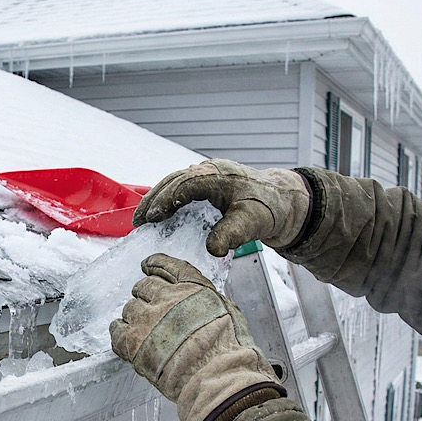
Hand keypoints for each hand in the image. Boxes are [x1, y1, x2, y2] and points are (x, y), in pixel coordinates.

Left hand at [110, 253, 280, 420]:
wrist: (218, 377)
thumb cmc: (230, 350)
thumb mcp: (228, 310)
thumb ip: (206, 299)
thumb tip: (195, 300)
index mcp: (191, 289)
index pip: (168, 267)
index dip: (155, 264)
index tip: (148, 265)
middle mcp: (167, 299)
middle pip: (144, 287)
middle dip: (145, 294)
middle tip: (149, 306)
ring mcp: (148, 321)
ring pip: (130, 308)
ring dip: (135, 315)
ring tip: (143, 328)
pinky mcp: (134, 344)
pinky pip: (117, 332)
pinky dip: (119, 333)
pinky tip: (124, 338)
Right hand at [133, 159, 310, 255]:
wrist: (284, 201)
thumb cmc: (269, 208)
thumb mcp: (252, 223)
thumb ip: (232, 234)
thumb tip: (212, 248)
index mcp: (217, 175)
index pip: (183, 184)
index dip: (165, 200)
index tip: (151, 217)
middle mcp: (209, 171)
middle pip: (173, 180)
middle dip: (153, 199)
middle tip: (137, 220)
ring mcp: (208, 175)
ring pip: (175, 182)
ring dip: (157, 198)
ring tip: (142, 218)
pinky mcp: (208, 184)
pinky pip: (182, 188)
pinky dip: (168, 199)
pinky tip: (160, 215)